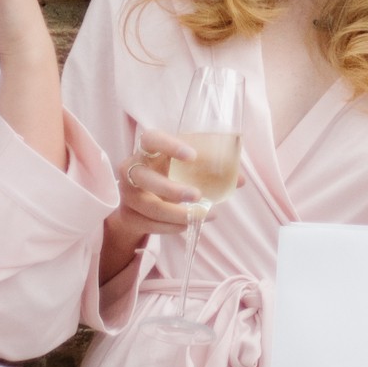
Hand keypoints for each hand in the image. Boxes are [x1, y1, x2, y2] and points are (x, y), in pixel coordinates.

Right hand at [108, 129, 210, 243]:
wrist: (137, 202)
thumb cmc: (166, 175)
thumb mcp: (182, 167)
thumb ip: (208, 170)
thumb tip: (239, 180)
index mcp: (146, 150)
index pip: (151, 139)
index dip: (169, 145)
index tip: (192, 156)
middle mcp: (132, 170)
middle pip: (145, 178)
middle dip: (172, 189)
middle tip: (197, 196)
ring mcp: (128, 195)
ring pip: (152, 208)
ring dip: (180, 215)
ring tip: (205, 214)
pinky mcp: (130, 216)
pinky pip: (153, 225)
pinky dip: (174, 227)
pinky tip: (189, 223)